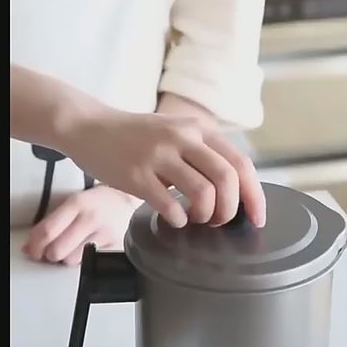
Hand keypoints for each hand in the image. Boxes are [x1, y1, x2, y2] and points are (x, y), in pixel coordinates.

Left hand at [22, 185, 138, 264]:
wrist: (128, 201)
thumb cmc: (99, 201)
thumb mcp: (74, 202)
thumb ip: (51, 222)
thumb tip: (30, 246)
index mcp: (78, 203)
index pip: (48, 231)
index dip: (35, 245)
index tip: (32, 249)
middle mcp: (92, 218)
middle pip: (58, 251)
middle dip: (50, 253)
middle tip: (52, 249)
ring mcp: (105, 234)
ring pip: (72, 261)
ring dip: (67, 257)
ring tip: (73, 247)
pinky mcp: (116, 246)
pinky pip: (90, 262)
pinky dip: (84, 259)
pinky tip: (87, 248)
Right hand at [62, 107, 265, 228]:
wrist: (90, 126)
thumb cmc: (138, 136)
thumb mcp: (177, 132)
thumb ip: (204, 154)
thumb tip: (234, 191)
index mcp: (198, 129)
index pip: (241, 163)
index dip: (254, 195)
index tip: (257, 218)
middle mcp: (183, 137)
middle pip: (227, 179)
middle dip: (230, 210)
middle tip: (218, 220)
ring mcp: (159, 154)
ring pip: (202, 193)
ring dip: (206, 215)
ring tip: (196, 218)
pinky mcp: (135, 173)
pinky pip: (168, 204)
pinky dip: (179, 218)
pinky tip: (174, 218)